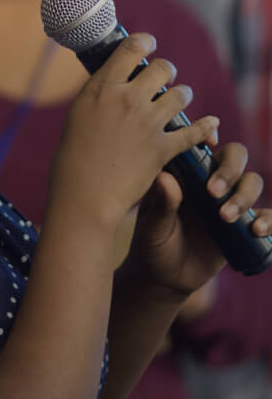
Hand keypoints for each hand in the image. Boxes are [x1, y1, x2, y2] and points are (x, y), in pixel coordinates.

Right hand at [48, 33, 219, 232]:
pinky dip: (205, 127)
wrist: (84, 194)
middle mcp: (127, 98)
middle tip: (162, 80)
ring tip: (176, 103)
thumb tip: (115, 78)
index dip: (145, 42)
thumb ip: (100, 93)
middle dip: (166, 72)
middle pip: (163, 68)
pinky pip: (194, 131)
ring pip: (181, 94)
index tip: (149, 45)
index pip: (132, 48)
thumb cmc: (73, 156)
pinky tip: (210, 123)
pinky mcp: (163, 148)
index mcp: (102, 87)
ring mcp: (147, 123)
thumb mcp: (79, 112)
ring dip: (180, 97)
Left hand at [126, 140, 271, 295]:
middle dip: (229, 169)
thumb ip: (161, 203)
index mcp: (185, 171)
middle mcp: (210, 180)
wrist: (165, 278)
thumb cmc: (152, 243)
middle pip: (234, 156)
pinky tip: (257, 230)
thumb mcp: (153, 225)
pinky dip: (269, 219)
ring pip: (252, 181)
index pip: (201, 143)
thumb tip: (165, 178)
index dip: (208, 135)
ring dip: (244, 195)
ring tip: (225, 217)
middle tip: (212, 192)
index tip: (209, 142)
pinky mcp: (244, 225)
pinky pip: (267, 215)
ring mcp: (229, 201)